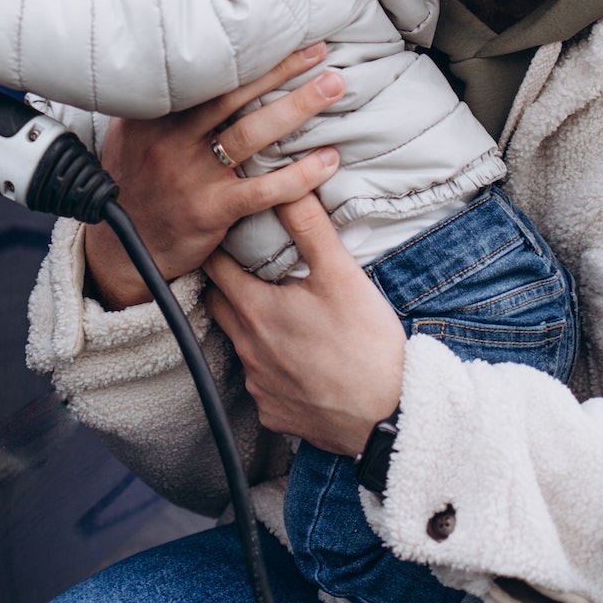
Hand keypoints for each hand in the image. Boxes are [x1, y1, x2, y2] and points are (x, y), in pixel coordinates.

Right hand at [84, 43, 344, 307]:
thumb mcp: (129, 129)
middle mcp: (171, 138)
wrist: (121, 249)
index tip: (275, 29)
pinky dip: (299, 175)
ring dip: (297, 107)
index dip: (240, 50)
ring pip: (251, 134)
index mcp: (153, 114)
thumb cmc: (135, 180)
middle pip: (233, 94)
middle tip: (318, 49)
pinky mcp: (210, 210)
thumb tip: (173, 28)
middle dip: (279, 69)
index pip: (201, 73)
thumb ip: (154, 89)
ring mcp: (191, 175)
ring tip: (334, 87)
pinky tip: (328, 160)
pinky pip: (263, 190)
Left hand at [204, 195, 405, 455]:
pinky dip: (273, 370)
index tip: (232, 239)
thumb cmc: (366, 345)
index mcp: (255, 310)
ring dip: (253, 329)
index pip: (214, 268)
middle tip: (253, 272)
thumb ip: (310, 227)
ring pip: (240, 346)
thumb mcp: (341, 276)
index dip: (220, 249)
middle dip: (229, 287)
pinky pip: (261, 385)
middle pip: (218, 306)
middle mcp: (246, 349)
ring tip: (283, 317)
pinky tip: (301, 363)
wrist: (389, 417)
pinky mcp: (273, 414)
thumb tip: (291, 185)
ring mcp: (257, 386)